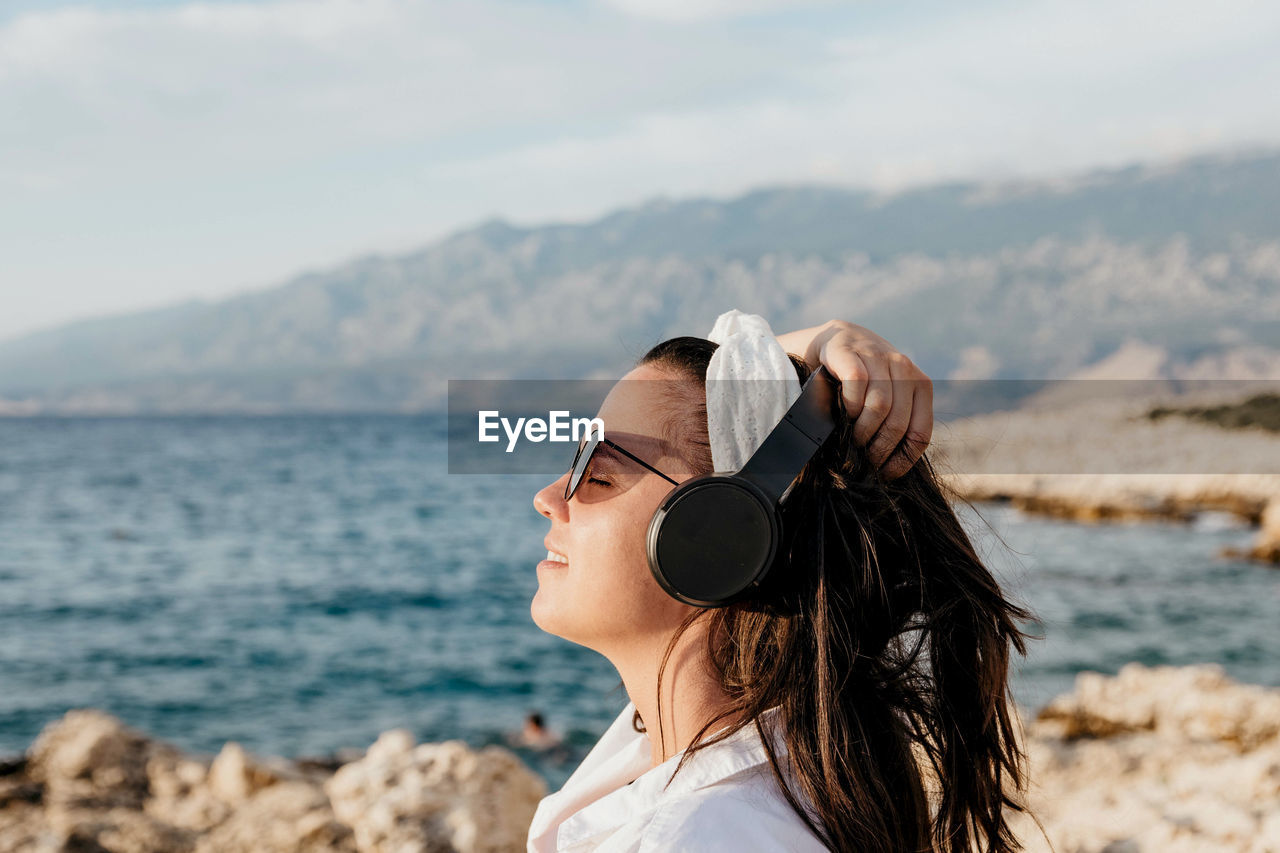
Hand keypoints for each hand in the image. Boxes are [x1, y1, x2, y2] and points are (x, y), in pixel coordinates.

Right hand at [776, 320, 932, 479]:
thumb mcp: (887, 398)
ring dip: (863, 430)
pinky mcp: (851, 351)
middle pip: (898, 422)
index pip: (920, 433)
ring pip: (879, 405)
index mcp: (920, 385)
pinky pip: (856, 383)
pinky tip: (844, 413)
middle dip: (878, 448)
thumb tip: (890, 470)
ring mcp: (878, 356)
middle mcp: (904, 368)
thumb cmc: (863, 381)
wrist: (837, 342)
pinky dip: (849, 405)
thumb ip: (896, 423)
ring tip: (853, 439)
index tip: (884, 474)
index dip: (902, 460)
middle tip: (863, 459)